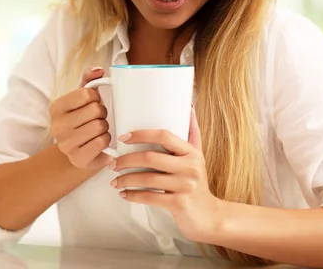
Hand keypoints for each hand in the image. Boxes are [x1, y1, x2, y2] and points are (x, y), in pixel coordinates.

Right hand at [50, 67, 113, 169]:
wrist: (77, 150)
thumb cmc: (82, 119)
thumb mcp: (82, 98)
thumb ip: (89, 80)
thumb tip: (98, 69)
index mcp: (56, 108)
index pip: (86, 94)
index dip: (96, 97)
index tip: (93, 103)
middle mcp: (57, 126)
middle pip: (96, 110)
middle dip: (102, 113)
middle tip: (97, 118)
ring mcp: (66, 145)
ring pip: (100, 126)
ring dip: (105, 127)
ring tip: (98, 130)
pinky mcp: (78, 159)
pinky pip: (102, 142)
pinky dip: (106, 140)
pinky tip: (99, 141)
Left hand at [109, 106, 222, 242]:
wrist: (208, 216)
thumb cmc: (198, 183)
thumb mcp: (198, 157)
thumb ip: (192, 134)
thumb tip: (189, 107)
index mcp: (191, 153)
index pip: (164, 136)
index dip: (141, 134)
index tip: (123, 137)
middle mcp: (190, 168)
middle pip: (151, 158)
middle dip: (126, 160)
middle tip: (113, 164)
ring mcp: (185, 187)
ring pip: (147, 179)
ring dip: (126, 179)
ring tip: (114, 180)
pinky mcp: (179, 204)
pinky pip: (150, 198)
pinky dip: (133, 196)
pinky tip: (123, 194)